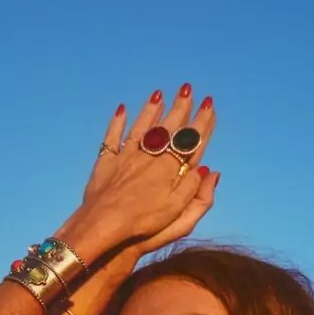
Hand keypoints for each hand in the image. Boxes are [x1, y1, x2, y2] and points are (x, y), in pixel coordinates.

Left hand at [67, 84, 218, 256]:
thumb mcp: (179, 215)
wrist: (104, 225)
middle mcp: (150, 157)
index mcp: (170, 170)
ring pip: (142, 127)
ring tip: (159, 94)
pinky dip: (117, 123)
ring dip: (151, 110)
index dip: (202, 123)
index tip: (209, 104)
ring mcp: (126, 157)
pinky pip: (112, 137)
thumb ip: (195, 191)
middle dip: (180, 107)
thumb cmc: (144, 225)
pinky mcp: (106, 162)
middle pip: (168, 128)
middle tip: (187, 89)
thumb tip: (208, 170)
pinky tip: (121, 109)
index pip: (190, 141)